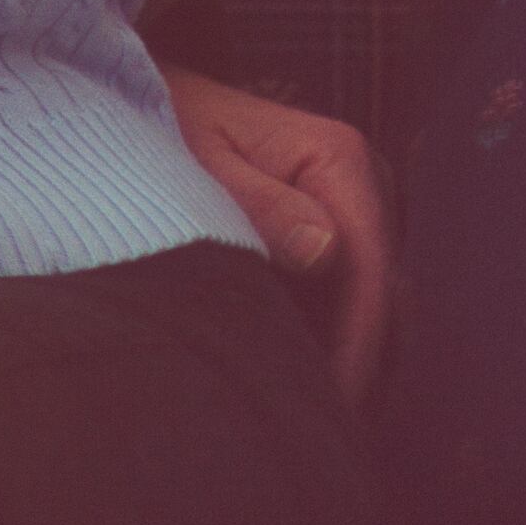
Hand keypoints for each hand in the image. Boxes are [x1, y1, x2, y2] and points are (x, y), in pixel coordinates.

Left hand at [164, 65, 396, 403]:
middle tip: (324, 429)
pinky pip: (346, 296)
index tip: (334, 401)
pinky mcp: (337, 231)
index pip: (369, 269)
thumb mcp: (196, 157)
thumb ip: (255, 203)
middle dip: (359, 362)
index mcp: (340, 158)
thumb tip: (324, 252)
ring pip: (372, 303)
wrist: (143, 96)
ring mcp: (354, 209)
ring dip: (347, 356)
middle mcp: (365, 183)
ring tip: (311, 416)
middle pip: (382, 295)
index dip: (358, 344)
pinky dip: (329, 338)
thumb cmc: (164, 120)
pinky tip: (299, 382)